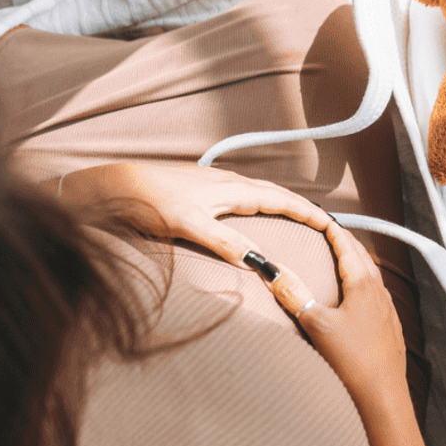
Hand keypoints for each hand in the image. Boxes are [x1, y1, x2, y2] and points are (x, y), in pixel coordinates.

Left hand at [54, 163, 333, 271]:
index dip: (308, 213)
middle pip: (275, 194)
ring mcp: (214, 183)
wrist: (113, 185)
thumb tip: (260, 263)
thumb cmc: (148, 202)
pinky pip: (243, 195)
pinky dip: (260, 204)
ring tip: (298, 216)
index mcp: (233, 190)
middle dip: (301, 207)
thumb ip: (225, 242)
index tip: (332, 225)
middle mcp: (228, 182)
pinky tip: (252, 211)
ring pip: (259, 193)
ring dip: (282, 204)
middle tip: (324, 222)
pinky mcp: (200, 189)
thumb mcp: (189, 226)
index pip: (282, 201)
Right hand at [271, 222, 408, 406]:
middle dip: (347, 242)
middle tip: (332, 232)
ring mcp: (389, 312)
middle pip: (363, 258)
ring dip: (358, 263)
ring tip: (345, 260)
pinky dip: (366, 285)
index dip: (334, 230)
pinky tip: (361, 298)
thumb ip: (293, 295)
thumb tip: (271, 269)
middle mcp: (380, 293)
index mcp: (363, 285)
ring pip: (373, 277)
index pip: (347, 247)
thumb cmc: (351, 360)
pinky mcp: (391, 329)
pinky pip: (378, 296)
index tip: (322, 218)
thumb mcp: (315, 325)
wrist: (383, 397)